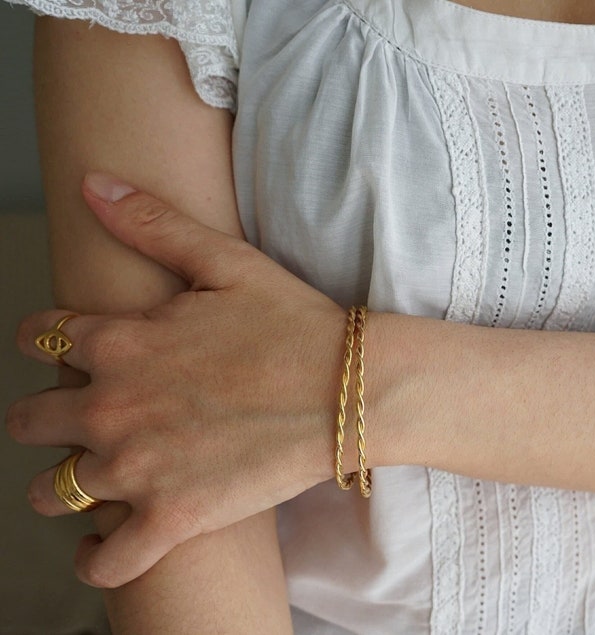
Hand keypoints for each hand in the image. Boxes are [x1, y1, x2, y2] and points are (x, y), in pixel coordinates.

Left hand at [7, 174, 345, 587]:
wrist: (351, 390)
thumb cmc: (295, 324)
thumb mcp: (227, 261)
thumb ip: (153, 224)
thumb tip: (92, 183)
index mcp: (119, 343)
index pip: (40, 340)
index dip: (47, 343)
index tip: (66, 353)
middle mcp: (112, 407)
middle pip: (30, 421)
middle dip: (45, 417)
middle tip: (80, 419)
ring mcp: (138, 469)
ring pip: (52, 491)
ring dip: (60, 485)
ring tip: (89, 480)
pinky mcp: (173, 518)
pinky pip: (105, 560)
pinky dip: (94, 559)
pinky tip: (99, 547)